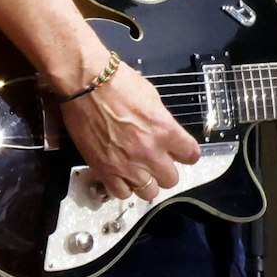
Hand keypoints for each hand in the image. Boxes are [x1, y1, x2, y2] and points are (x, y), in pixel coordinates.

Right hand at [59, 62, 200, 200]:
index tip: (180, 151)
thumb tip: (164, 133)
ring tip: (137, 170)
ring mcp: (126, 165)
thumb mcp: (151, 96)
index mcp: (164, 130)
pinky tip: (120, 174)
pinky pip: (122, 194)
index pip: (191, 155)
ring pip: (149, 192)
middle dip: (165, 169)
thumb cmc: (118, 82)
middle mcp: (149, 152)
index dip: (186, 153)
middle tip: (155, 159)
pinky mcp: (105, 171)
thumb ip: (162, 121)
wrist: (85, 83)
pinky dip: (123, 186)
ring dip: (145, 181)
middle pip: (171, 179)